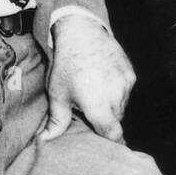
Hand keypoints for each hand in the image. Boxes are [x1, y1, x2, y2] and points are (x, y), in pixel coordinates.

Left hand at [39, 15, 135, 143]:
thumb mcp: (57, 94)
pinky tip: (102, 80)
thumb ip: (56, 121)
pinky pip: (125, 91)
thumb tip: (45, 139)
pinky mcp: (130, 74)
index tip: (104, 141)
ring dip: (111, 104)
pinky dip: (116, 90)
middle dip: (104, 119)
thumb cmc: (67, 65)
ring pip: (121, 105)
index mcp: (99, 107)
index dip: (111, 141)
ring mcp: (126, 85)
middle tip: (88, 108)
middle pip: (115, 120)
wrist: (82, 32)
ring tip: (94, 90)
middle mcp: (116, 98)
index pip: (114, 135)